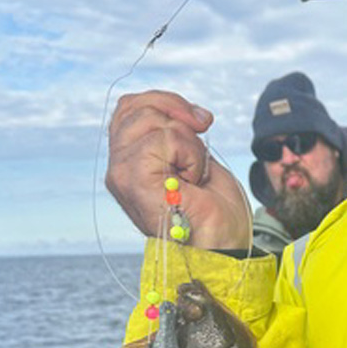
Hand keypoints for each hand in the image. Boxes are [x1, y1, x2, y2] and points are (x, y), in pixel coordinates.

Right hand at [106, 90, 250, 249]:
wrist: (227, 245)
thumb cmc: (216, 211)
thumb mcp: (195, 158)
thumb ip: (176, 133)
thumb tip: (183, 110)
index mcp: (130, 161)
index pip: (130, 106)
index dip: (167, 102)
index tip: (201, 121)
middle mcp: (119, 168)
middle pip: (136, 106)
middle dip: (180, 116)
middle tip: (200, 152)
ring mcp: (122, 175)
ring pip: (150, 120)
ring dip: (189, 143)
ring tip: (194, 175)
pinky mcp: (132, 180)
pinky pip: (163, 138)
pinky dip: (190, 155)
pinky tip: (192, 182)